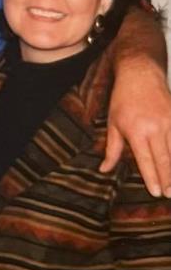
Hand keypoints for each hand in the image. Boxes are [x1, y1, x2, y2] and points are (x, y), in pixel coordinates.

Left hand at [102, 60, 170, 196]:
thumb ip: (111, 149)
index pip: (147, 161)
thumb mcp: (113, 124)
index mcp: (137, 132)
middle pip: (164, 159)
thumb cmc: (123, 99)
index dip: (152, 178)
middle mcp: (156, 129)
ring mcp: (170, 122)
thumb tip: (105, 169)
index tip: (156, 192)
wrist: (141, 74)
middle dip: (168, 179)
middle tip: (169, 194)